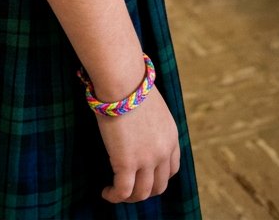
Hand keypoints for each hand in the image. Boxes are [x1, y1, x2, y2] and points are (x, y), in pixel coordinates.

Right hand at [97, 86, 180, 203]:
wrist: (123, 80)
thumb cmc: (131, 83)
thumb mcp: (151, 105)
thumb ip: (151, 121)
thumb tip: (137, 123)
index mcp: (171, 136)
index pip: (172, 168)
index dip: (159, 177)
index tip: (145, 176)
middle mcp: (163, 151)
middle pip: (159, 185)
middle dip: (145, 190)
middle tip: (130, 187)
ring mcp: (146, 159)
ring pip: (141, 193)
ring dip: (129, 197)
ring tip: (115, 192)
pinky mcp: (127, 162)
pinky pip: (123, 191)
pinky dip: (114, 196)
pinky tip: (106, 192)